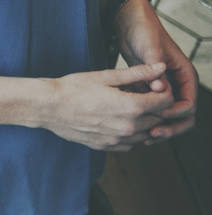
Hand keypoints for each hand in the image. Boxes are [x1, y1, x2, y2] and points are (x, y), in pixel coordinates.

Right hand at [42, 64, 180, 149]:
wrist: (48, 106)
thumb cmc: (73, 88)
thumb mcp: (105, 76)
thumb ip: (136, 73)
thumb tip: (160, 67)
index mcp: (131, 107)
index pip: (165, 102)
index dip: (163, 92)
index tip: (153, 87)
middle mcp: (128, 127)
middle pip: (159, 119)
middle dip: (155, 107)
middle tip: (140, 95)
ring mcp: (118, 140)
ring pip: (147, 134)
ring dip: (144, 122)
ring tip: (128, 108)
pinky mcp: (108, 147)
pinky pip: (131, 144)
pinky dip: (130, 134)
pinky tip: (117, 121)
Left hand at [113, 0, 198, 138]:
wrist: (131, 24)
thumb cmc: (145, 32)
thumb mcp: (151, 48)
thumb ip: (155, 69)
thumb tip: (160, 90)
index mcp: (186, 76)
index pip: (188, 104)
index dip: (175, 113)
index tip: (158, 115)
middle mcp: (179, 85)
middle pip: (183, 116)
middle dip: (171, 127)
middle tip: (153, 135)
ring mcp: (167, 89)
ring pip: (169, 116)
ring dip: (160, 127)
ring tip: (144, 137)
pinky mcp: (151, 90)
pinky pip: (155, 110)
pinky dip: (148, 119)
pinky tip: (135, 126)